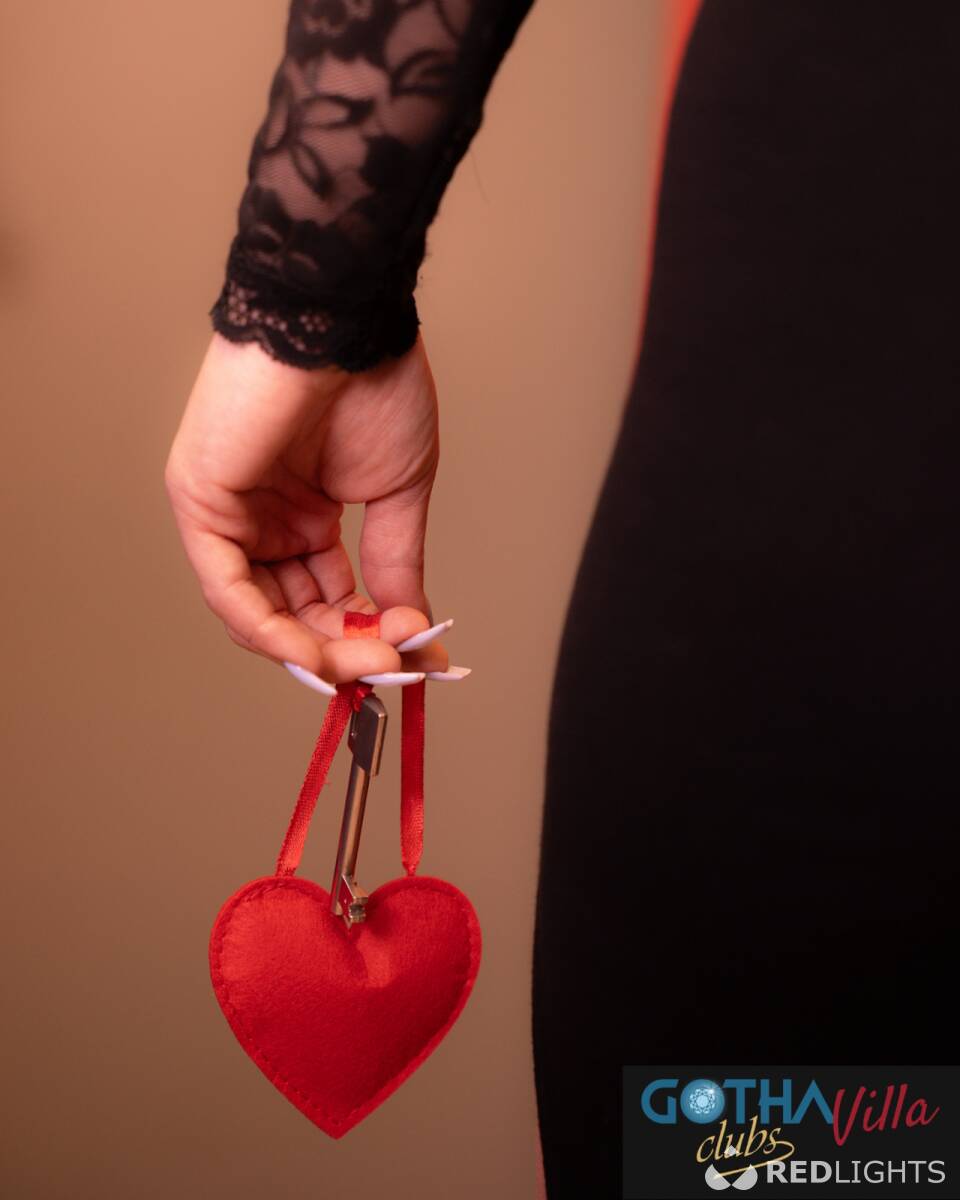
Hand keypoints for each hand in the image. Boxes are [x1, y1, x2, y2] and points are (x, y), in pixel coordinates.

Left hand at [164, 331, 447, 683]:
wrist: (346, 323)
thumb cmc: (373, 385)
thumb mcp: (396, 495)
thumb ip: (394, 564)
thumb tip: (410, 627)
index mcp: (305, 515)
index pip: (327, 600)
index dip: (366, 637)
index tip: (411, 658)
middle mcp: (261, 519)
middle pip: (293, 614)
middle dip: (345, 650)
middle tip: (391, 667)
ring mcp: (227, 511)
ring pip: (258, 613)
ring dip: (313, 649)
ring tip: (364, 662)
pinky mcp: (200, 500)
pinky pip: (228, 587)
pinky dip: (270, 629)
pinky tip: (313, 651)